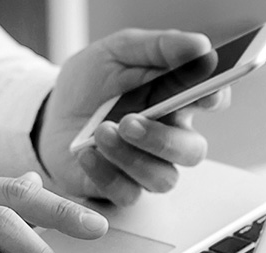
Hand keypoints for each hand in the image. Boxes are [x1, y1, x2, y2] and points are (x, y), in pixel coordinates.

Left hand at [39, 29, 231, 204]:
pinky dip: (105, 173)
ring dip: (132, 156)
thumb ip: (159, 47)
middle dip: (164, 139)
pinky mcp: (119, 188)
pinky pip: (126, 193)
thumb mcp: (117, 52)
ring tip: (102, 132)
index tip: (207, 94)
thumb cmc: (90, 83)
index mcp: (175, 99)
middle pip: (192, 151)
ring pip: (163, 178)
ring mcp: (145, 166)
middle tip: (130, 121)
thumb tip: (200, 45)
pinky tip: (86, 153)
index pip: (213, 100)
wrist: (51, 112)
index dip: (215, 98)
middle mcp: (167, 136)